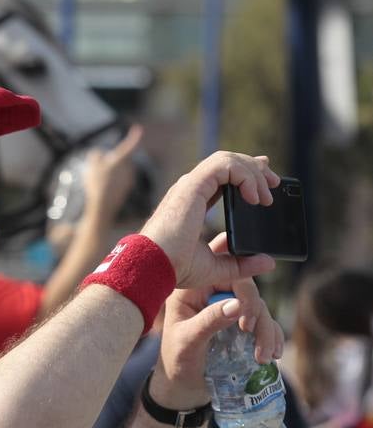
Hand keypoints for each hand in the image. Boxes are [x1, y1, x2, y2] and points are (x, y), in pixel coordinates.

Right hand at [83, 124, 143, 223]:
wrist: (102, 205)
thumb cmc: (97, 183)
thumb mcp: (92, 165)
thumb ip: (95, 155)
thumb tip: (98, 154)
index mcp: (122, 160)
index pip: (130, 145)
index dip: (133, 137)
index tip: (138, 129)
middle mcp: (129, 169)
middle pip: (120, 160)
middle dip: (112, 161)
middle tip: (98, 168)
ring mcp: (128, 180)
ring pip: (119, 172)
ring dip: (111, 173)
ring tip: (98, 180)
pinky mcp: (126, 190)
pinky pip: (118, 182)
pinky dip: (111, 183)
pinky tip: (102, 189)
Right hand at [141, 151, 278, 287]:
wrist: (154, 266)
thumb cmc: (174, 267)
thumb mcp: (216, 267)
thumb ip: (242, 263)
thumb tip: (267, 262)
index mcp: (192, 204)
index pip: (221, 178)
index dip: (245, 174)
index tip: (265, 182)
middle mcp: (190, 190)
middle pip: (227, 163)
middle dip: (255, 168)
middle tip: (275, 183)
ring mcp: (191, 185)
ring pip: (229, 160)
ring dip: (253, 172)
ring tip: (266, 194)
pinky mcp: (194, 185)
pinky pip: (226, 165)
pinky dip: (246, 176)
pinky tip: (254, 196)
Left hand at [152, 236, 283, 406]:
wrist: (182, 385)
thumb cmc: (177, 360)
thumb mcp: (187, 341)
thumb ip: (209, 321)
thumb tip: (237, 304)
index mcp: (192, 289)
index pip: (223, 271)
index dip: (243, 286)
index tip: (247, 316)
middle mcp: (212, 293)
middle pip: (247, 289)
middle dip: (256, 315)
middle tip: (253, 337)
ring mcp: (228, 308)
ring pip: (259, 307)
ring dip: (266, 331)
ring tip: (264, 356)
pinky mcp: (241, 323)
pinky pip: (265, 322)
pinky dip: (272, 337)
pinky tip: (273, 355)